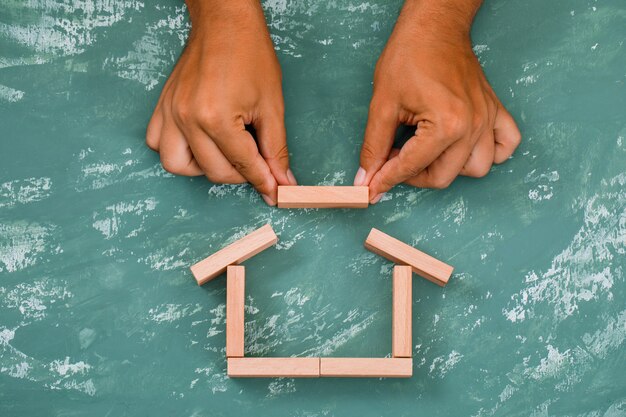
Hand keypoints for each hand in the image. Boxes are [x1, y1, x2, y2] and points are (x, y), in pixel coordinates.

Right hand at [146, 0, 296, 205]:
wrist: (225, 22)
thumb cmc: (250, 55)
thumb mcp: (272, 105)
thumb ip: (276, 149)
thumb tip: (282, 181)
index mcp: (217, 118)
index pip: (244, 165)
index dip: (264, 182)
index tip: (275, 194)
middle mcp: (187, 119)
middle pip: (214, 172)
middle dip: (241, 174)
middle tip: (257, 162)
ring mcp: (170, 112)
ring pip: (178, 165)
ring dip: (204, 167)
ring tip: (225, 151)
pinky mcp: (162, 106)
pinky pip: (157, 143)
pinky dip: (177, 150)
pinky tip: (199, 141)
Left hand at [354, 0, 520, 202]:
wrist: (433, 27)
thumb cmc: (409, 56)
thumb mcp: (382, 104)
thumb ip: (374, 146)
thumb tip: (366, 178)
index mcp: (446, 124)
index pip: (412, 167)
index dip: (385, 180)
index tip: (371, 189)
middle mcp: (472, 125)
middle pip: (443, 177)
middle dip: (412, 176)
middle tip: (392, 160)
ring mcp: (488, 119)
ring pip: (476, 169)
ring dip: (447, 170)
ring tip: (424, 153)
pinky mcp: (495, 111)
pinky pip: (507, 145)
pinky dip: (491, 154)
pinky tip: (465, 148)